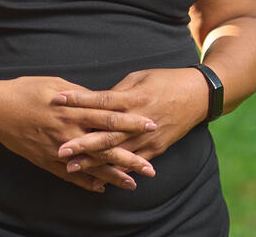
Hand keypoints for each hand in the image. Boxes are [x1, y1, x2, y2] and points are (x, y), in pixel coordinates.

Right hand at [0, 76, 157, 192]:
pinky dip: (86, 182)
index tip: (151, 125)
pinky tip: (101, 188)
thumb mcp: (56, 84)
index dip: (132, 122)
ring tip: (132, 184)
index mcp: (74, 109)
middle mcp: (69, 131)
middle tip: (151, 167)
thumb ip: (80, 95)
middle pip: (106, 146)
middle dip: (130, 157)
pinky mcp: (46, 160)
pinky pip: (70, 175)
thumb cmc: (26, 90)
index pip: (110, 116)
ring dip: (113, 175)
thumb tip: (101, 98)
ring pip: (91, 164)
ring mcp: (58, 148)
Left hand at [55, 67, 209, 175]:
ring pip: (116, 152)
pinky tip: (100, 178)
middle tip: (60, 149)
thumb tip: (94, 102)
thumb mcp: (139, 78)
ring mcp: (147, 137)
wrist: (197, 95)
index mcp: (133, 98)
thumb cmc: (165, 81)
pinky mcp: (155, 148)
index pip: (101, 100)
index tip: (58, 100)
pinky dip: (116, 171)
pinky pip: (132, 162)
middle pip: (106, 133)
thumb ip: (116, 92)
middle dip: (82, 142)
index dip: (78, 101)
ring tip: (72, 167)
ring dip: (93, 161)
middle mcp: (138, 120)